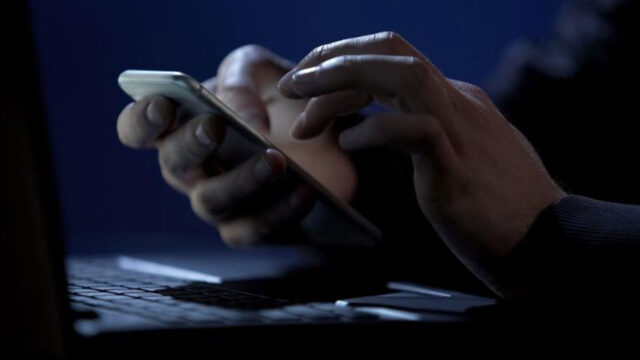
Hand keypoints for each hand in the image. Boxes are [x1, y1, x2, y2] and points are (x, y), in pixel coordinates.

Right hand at [117, 45, 356, 245]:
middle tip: (215, 125)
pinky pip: (253, 229)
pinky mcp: (252, 228)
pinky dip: (279, 212)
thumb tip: (240, 118)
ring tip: (275, 160)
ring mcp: (218, 203)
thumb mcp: (262, 72)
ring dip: (241, 181)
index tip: (162, 105)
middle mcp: (190, 170)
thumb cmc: (280, 99)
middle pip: (174, 165)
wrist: (327, 138)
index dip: (141, 119)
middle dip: (191, 144)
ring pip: (211, 201)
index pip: (137, 129)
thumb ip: (240, 78)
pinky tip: (304, 192)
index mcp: (180, 127)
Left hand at [278, 32, 565, 297]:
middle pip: (391, 51)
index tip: (309, 84)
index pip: (393, 59)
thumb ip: (434, 133)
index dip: (344, 62)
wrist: (550, 242)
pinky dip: (373, 130)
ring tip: (301, 108)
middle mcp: (457, 101)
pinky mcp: (457, 165)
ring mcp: (460, 129)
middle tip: (290, 85)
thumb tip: (397, 127)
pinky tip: (348, 144)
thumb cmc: (500, 208)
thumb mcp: (464, 155)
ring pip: (400, 74)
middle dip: (332, 59)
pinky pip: (412, 130)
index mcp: (456, 99)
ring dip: (341, 82)